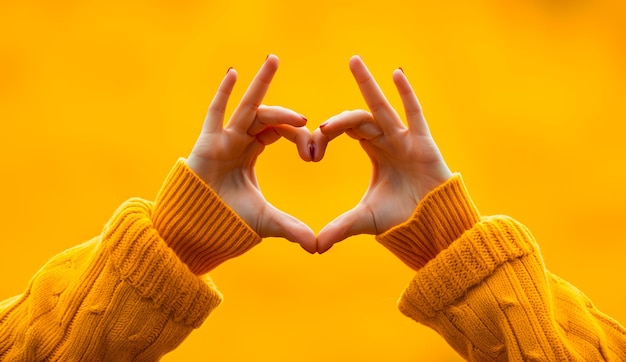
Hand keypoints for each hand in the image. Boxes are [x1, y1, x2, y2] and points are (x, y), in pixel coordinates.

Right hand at [186, 55, 317, 252]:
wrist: (196, 227)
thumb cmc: (227, 218)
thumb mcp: (265, 221)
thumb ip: (291, 228)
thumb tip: (318, 247)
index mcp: (252, 151)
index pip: (280, 133)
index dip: (298, 137)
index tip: (314, 152)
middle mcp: (238, 140)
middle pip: (266, 116)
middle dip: (285, 110)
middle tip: (307, 115)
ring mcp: (222, 139)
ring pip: (245, 108)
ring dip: (260, 84)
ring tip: (274, 61)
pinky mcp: (207, 143)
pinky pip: (215, 114)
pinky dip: (223, 94)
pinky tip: (233, 73)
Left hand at [317, 56, 452, 252]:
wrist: (435, 225)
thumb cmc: (403, 218)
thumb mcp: (365, 220)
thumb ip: (340, 227)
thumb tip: (313, 247)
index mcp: (374, 150)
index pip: (346, 131)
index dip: (328, 134)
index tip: (311, 150)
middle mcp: (388, 140)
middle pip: (360, 117)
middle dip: (339, 115)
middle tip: (318, 120)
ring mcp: (405, 139)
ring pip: (383, 108)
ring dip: (367, 85)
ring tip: (352, 61)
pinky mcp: (423, 142)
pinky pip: (414, 114)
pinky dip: (406, 94)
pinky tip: (396, 74)